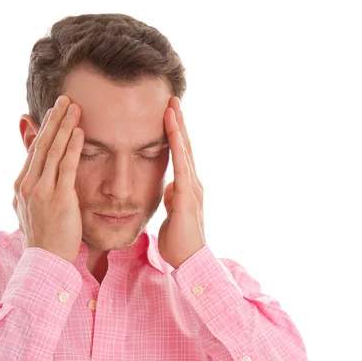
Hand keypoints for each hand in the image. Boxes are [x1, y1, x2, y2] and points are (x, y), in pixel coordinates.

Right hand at [12, 95, 83, 264]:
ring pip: (53, 151)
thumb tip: (34, 175)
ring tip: (74, 107)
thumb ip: (33, 186)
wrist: (45, 260)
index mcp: (22, 186)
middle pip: (43, 144)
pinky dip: (74, 147)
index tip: (54, 111)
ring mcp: (43, 191)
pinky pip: (67, 167)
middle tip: (65, 99)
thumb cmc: (45, 237)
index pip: (35, 150)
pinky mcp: (59, 199)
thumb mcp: (31, 209)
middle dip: (54, 120)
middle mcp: (29, 185)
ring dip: (64, 126)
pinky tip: (80, 131)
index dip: (45, 128)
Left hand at [158, 96, 205, 268]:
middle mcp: (193, 184)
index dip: (175, 135)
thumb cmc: (179, 242)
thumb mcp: (172, 215)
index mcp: (187, 188)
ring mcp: (192, 188)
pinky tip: (172, 130)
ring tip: (172, 106)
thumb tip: (170, 188)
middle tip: (172, 99)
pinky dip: (176, 145)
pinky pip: (181, 165)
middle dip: (178, 123)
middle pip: (185, 147)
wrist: (189, 260)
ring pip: (184, 151)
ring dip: (178, 127)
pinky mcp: (188, 195)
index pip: (180, 156)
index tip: (168, 115)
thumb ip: (173, 199)